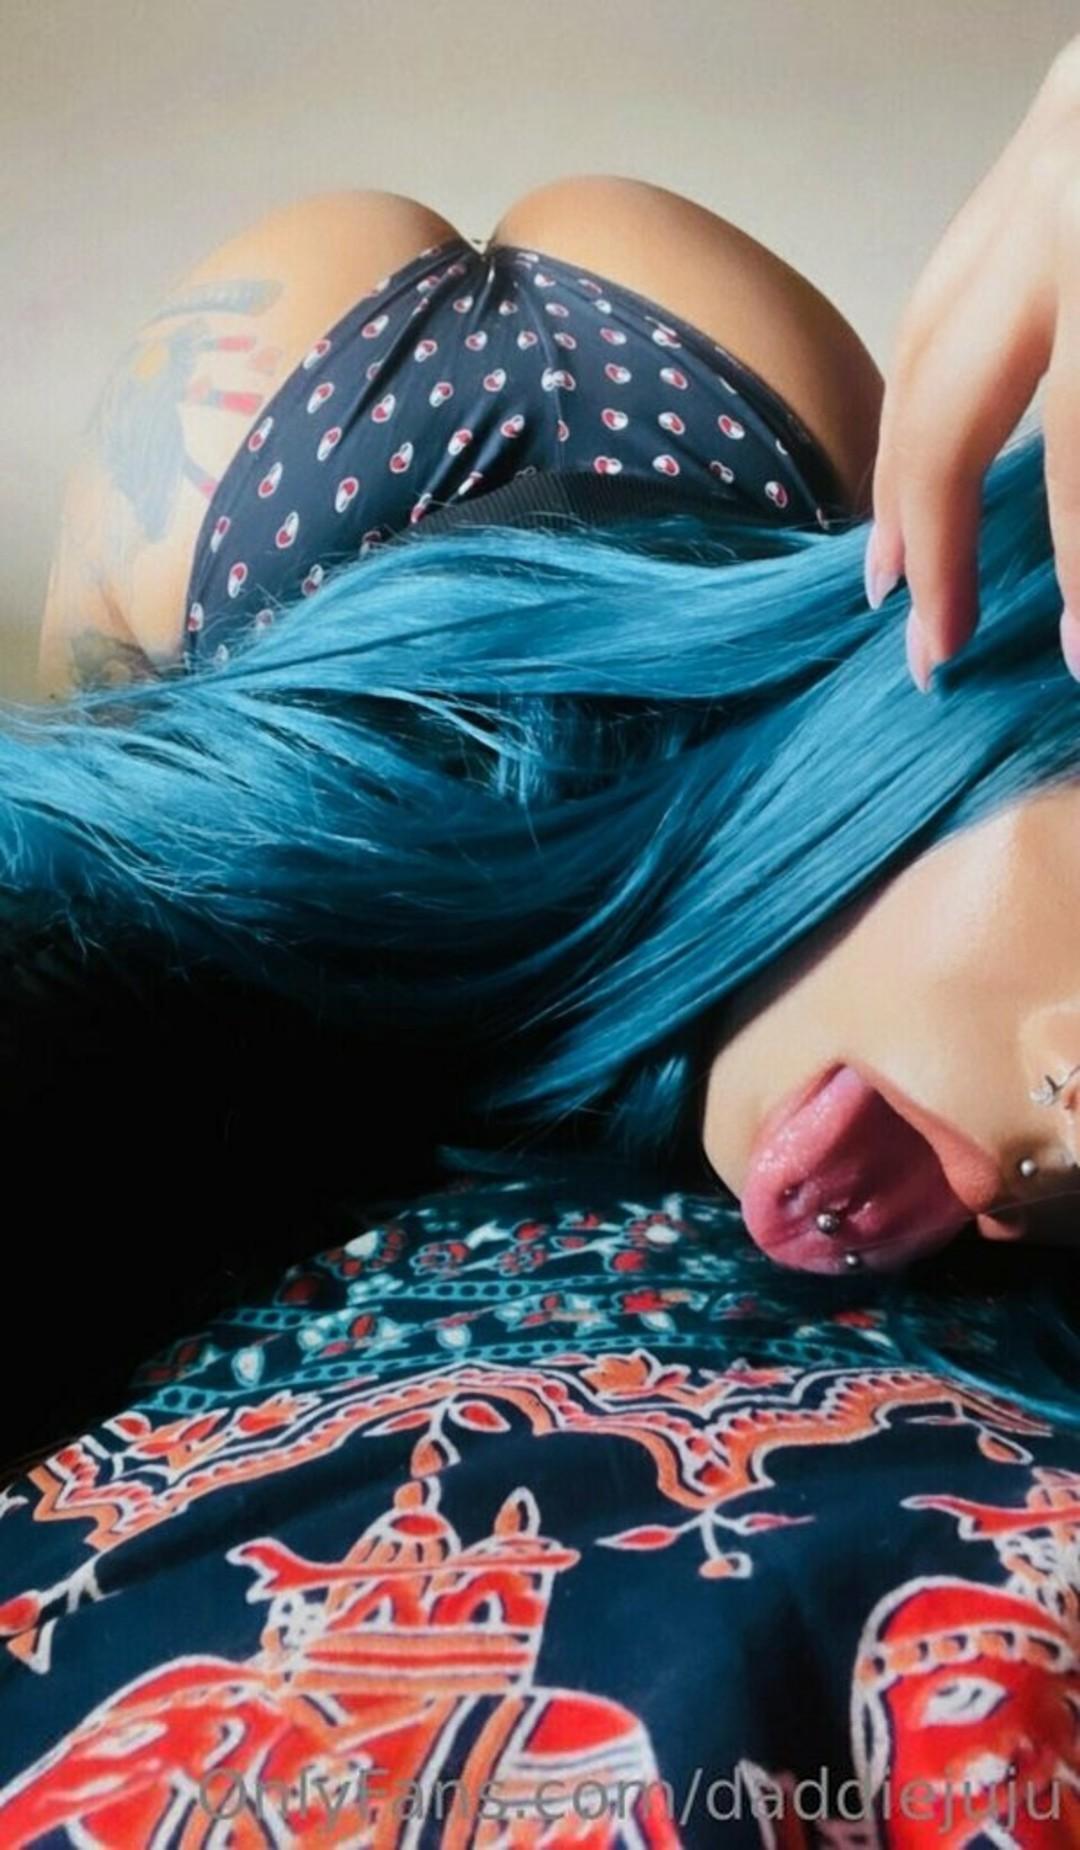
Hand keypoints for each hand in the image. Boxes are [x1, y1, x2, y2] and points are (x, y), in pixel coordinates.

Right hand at [865, 36, 1079, 689]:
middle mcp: (1060, 187)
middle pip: (950, 395)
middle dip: (936, 536)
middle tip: (932, 646)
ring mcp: (1037, 149)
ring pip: (923, 334)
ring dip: (898, 468)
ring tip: (897, 569)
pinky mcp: (1038, 136)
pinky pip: (951, 279)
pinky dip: (928, 380)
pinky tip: (927, 451)